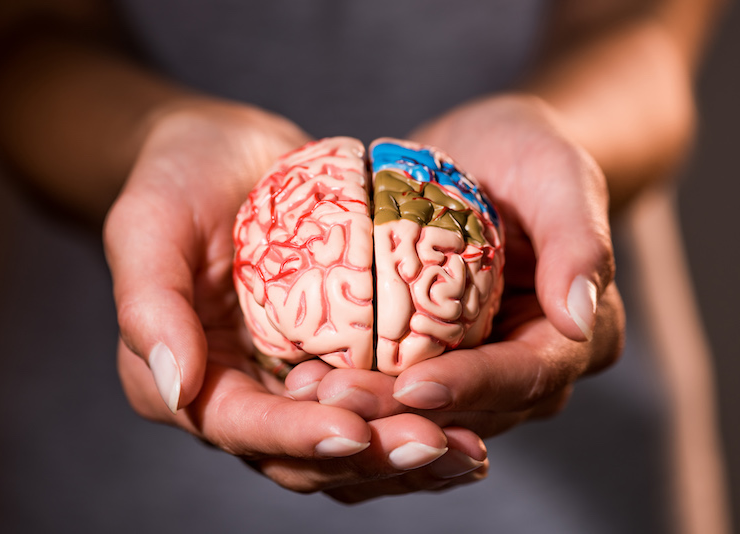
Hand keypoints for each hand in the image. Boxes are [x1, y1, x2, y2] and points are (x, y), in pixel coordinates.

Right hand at [103, 100, 487, 501]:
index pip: (241, 428)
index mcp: (187, 383)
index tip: (353, 431)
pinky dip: (418, 413)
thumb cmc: (176, 179)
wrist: (223, 154)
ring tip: (469, 448)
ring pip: (349, 442)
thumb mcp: (148, 225)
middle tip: (437, 445)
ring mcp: (289, 383)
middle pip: (306, 454)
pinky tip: (469, 413)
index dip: (295, 436)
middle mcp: (240, 397)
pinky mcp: (332, 359)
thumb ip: (151, 304)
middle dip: (370, 457)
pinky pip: (376, 400)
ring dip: (405, 452)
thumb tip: (176, 388)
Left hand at [286, 94, 623, 438]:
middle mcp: (530, 370)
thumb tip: (579, 316)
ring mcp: (478, 371)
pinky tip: (302, 379)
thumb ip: (579, 239)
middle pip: (468, 410)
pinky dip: (355, 388)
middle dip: (401, 412)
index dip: (471, 388)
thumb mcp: (558, 173)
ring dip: (368, 411)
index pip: (526, 376)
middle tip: (334, 397)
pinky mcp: (433, 360)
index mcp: (576, 337)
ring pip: (426, 413)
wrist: (483, 155)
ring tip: (306, 392)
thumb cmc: (526, 155)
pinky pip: (395, 387)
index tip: (413, 386)